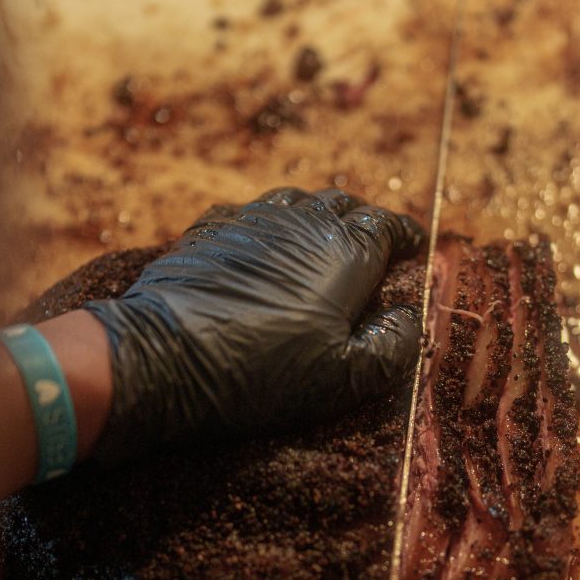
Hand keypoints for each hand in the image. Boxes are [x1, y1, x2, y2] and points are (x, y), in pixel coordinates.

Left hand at [85, 188, 422, 463]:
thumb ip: (391, 346)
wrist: (164, 361)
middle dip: (365, 219)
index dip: (405, 235)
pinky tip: (264, 241)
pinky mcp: (209, 231)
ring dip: (316, 214)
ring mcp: (251, 221)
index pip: (386, 226)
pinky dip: (270, 222)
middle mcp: (301, 224)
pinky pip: (250, 212)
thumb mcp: (344, 379)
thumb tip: (409, 318)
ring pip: (296, 200)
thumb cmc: (261, 375)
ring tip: (322, 235)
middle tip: (375, 241)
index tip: (415, 247)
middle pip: (342, 204)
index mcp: (344, 253)